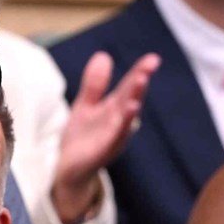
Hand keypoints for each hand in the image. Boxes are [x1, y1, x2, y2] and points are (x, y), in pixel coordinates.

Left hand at [51, 51, 157, 223]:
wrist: (69, 168)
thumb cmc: (82, 136)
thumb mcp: (86, 105)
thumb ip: (95, 83)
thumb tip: (104, 55)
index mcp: (115, 109)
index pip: (129, 87)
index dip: (140, 72)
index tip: (153, 58)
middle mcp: (119, 122)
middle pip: (131, 99)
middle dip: (139, 83)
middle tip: (148, 67)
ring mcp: (113, 137)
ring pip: (126, 118)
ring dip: (133, 101)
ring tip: (140, 83)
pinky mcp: (102, 151)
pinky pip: (114, 138)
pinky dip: (121, 126)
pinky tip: (128, 114)